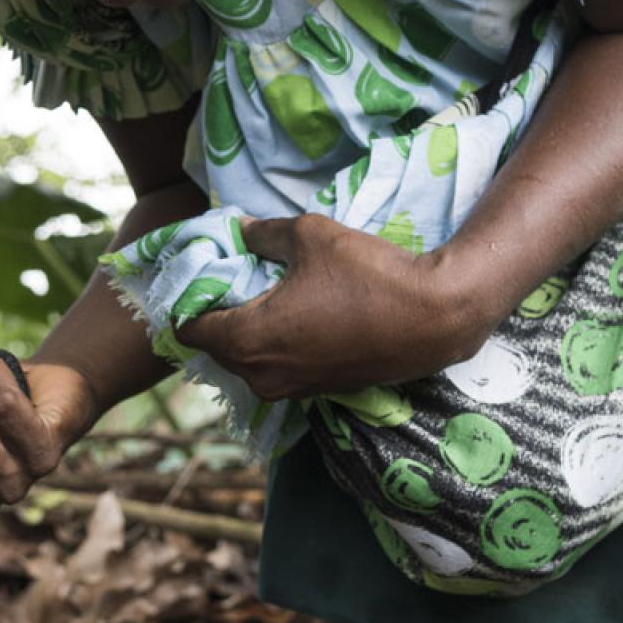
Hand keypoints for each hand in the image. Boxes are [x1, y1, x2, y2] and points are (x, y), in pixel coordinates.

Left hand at [175, 214, 495, 401]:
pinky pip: (278, 367)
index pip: (188, 328)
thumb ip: (263, 235)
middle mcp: (261, 376)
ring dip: (249, 329)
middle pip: (216, 345)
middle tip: (236, 275)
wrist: (434, 318)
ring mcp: (291, 390)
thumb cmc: (366, 274)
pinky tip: (297, 312)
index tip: (204, 271)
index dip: (189, 297)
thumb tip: (239, 230)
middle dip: (220, 312)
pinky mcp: (318, 392)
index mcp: (247, 341)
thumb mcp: (309, 236)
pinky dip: (276, 344)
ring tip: (267, 291)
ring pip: (248, 360)